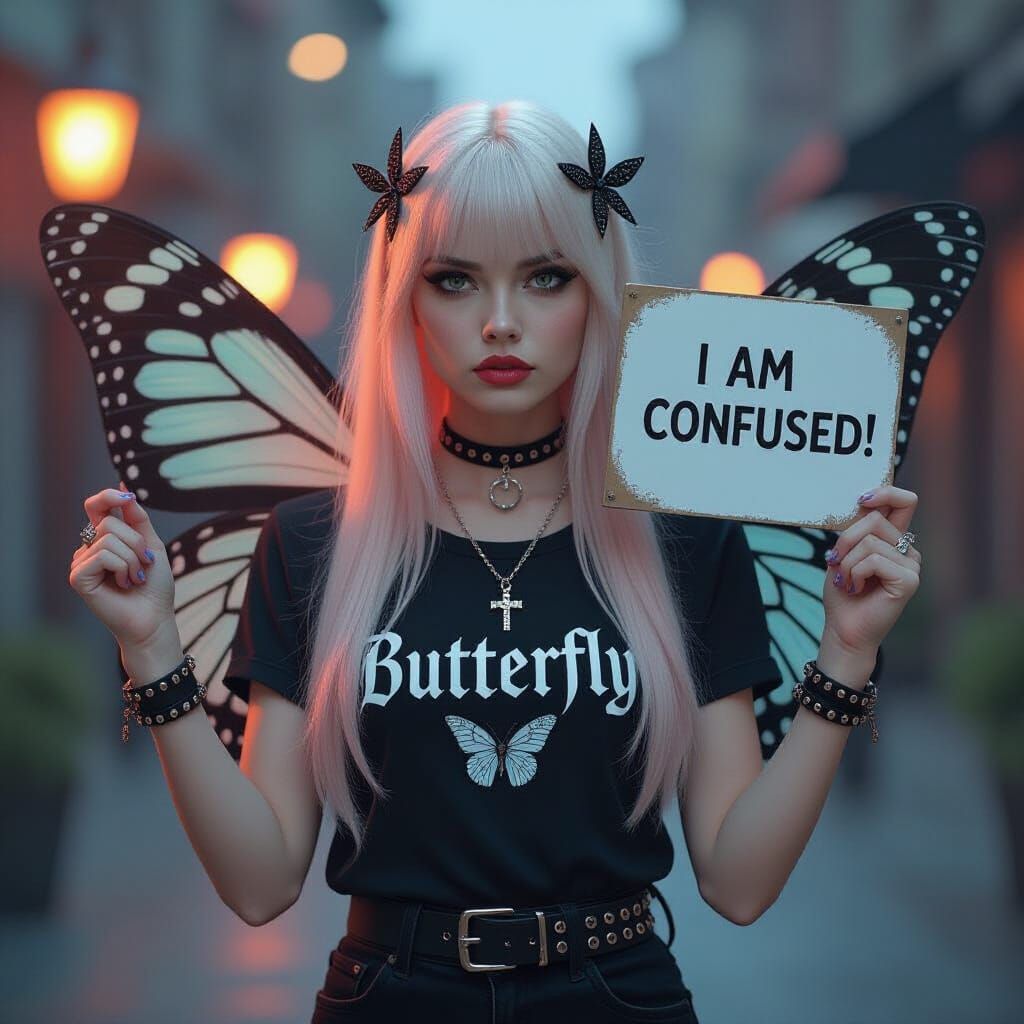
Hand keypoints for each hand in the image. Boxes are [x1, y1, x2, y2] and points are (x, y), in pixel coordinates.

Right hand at [68, 479, 177, 651]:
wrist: (154, 617)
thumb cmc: (154, 585)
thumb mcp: (152, 544)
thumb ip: (137, 518)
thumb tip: (124, 487)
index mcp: (105, 539)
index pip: (96, 506)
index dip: (108, 496)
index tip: (127, 498)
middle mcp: (89, 548)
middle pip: (109, 522)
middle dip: (137, 542)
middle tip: (145, 564)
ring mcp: (81, 563)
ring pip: (108, 539)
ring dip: (133, 559)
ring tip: (135, 578)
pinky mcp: (78, 577)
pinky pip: (102, 556)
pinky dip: (122, 567)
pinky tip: (124, 584)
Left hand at [821, 484, 921, 656]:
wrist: (843, 628)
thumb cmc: (843, 592)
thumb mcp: (844, 553)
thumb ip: (856, 530)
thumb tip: (864, 503)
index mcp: (893, 540)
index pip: (904, 502)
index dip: (886, 492)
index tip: (862, 499)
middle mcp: (907, 550)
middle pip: (875, 519)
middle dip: (846, 539)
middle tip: (837, 563)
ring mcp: (911, 565)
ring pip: (869, 542)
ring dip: (847, 563)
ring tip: (848, 582)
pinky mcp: (909, 580)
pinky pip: (874, 560)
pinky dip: (855, 573)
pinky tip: (856, 588)